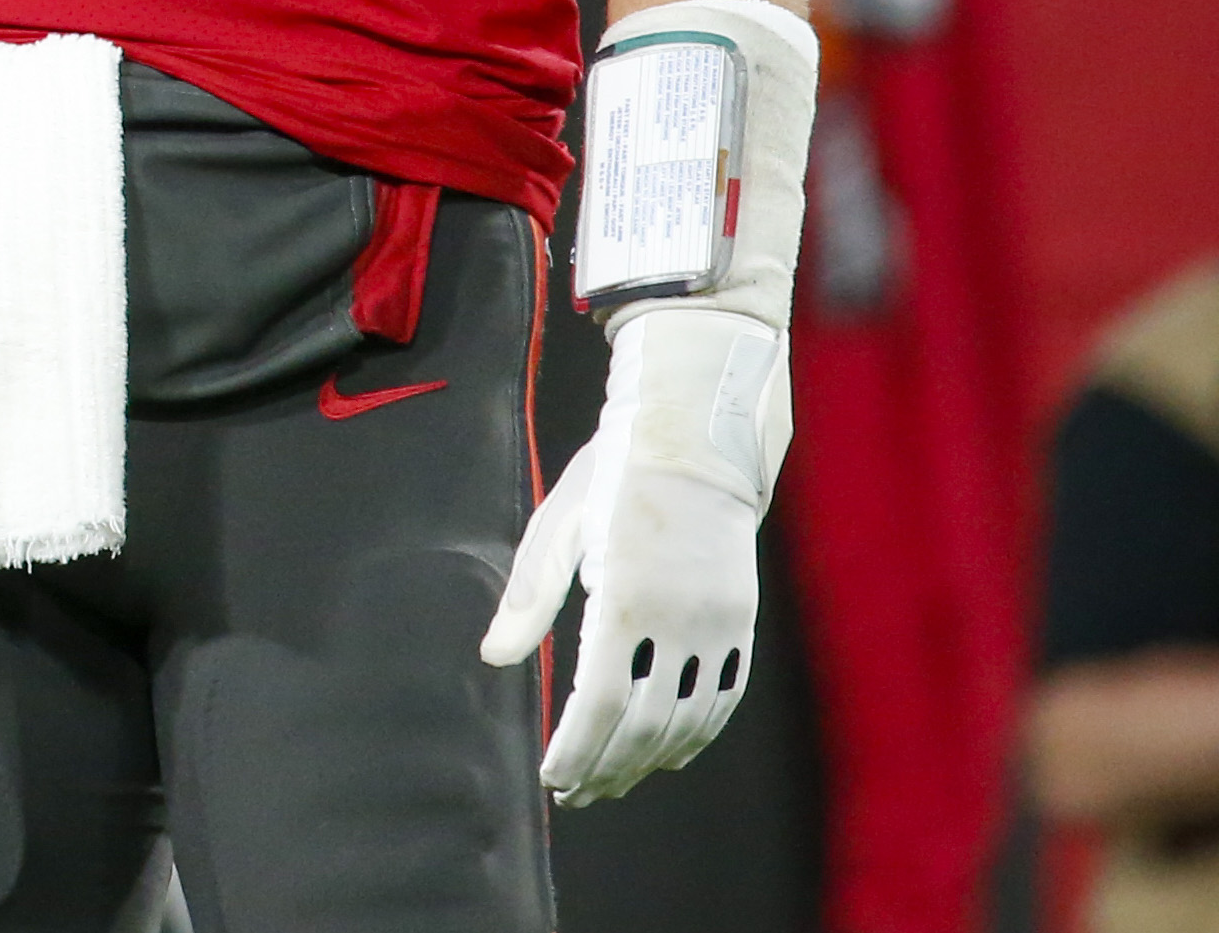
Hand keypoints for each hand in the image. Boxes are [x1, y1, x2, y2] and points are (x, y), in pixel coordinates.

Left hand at [480, 308, 785, 803]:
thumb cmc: (611, 477)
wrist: (696, 441)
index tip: (553, 778)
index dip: (576, 749)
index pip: (598, 700)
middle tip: (575, 794)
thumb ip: (529, 597)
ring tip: (611, 782)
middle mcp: (677, 618)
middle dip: (606, 767)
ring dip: (647, 761)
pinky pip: (722, 698)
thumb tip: (492, 657)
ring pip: (686, 720)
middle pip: (642, 723)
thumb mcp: (557, 526)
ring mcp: (716, 623)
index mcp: (624, 595)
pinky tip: (664, 753)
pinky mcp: (741, 621)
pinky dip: (694, 735)